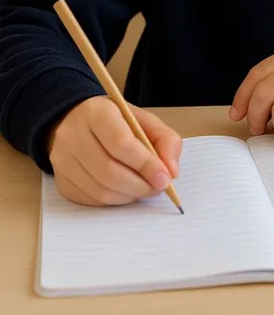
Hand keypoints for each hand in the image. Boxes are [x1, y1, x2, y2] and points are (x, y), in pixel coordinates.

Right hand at [48, 96, 182, 207]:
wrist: (75, 121)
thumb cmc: (115, 121)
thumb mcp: (143, 119)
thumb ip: (165, 139)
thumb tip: (172, 171)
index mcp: (96, 113)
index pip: (121, 143)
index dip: (146, 164)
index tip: (165, 178)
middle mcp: (73, 136)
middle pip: (110, 171)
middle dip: (140, 185)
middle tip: (158, 187)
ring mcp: (63, 161)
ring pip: (101, 190)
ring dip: (130, 195)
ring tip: (145, 188)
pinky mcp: (62, 182)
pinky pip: (92, 200)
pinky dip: (115, 200)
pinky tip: (126, 190)